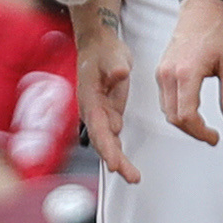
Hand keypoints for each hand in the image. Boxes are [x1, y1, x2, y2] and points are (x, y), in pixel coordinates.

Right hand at [75, 8, 141, 183]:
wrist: (98, 46)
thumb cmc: (102, 51)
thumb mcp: (112, 55)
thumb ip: (114, 66)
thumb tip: (119, 74)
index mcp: (89, 99)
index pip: (98, 128)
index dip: (106, 147)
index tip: (114, 162)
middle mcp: (92, 110)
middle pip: (102, 141)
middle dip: (115, 160)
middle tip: (131, 176)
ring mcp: (100, 114)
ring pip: (107, 142)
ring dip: (118, 160)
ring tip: (133, 176)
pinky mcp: (109, 113)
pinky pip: (113, 137)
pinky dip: (119, 151)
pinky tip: (127, 165)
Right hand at [157, 0, 222, 146]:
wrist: (201, 10)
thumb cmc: (216, 31)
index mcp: (187, 73)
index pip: (187, 115)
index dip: (200, 132)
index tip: (214, 137)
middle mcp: (169, 74)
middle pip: (174, 117)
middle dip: (192, 131)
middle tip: (210, 136)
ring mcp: (162, 72)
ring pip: (166, 110)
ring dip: (183, 122)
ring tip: (202, 126)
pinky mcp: (161, 71)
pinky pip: (164, 99)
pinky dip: (176, 110)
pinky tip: (191, 111)